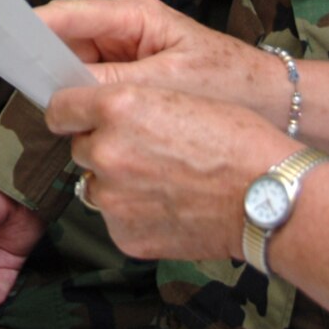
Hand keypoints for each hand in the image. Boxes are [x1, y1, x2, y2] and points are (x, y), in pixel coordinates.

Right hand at [40, 0, 281, 120]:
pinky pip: (98, 91)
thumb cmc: (232, 85)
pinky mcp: (134, 83)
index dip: (35, 26)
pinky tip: (81, 125)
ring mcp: (129, 56)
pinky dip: (88, 107)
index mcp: (136, 16)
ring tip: (52, 113)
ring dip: (68, 91)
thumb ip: (115, 85)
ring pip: (79, 71)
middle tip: (25, 91)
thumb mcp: (170, 85)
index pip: (71, 15)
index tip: (5, 39)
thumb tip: (66, 96)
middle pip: (69, 44)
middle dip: (48, 66)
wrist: (275, 106)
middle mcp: (127, 31)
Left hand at [46, 83, 294, 262]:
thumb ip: (126, 107)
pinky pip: (116, 219)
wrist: (269, 194)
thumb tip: (98, 119)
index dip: (72, 112)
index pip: (59, 108)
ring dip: (119, 183)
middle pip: (81, 147)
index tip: (78, 118)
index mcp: (117, 106)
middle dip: (105, 148)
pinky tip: (171, 206)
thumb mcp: (176, 94)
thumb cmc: (237, 139)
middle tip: (147, 151)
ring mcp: (113, 198)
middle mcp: (106, 150)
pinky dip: (136, 215)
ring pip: (97, 185)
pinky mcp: (125, 234)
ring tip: (165, 181)